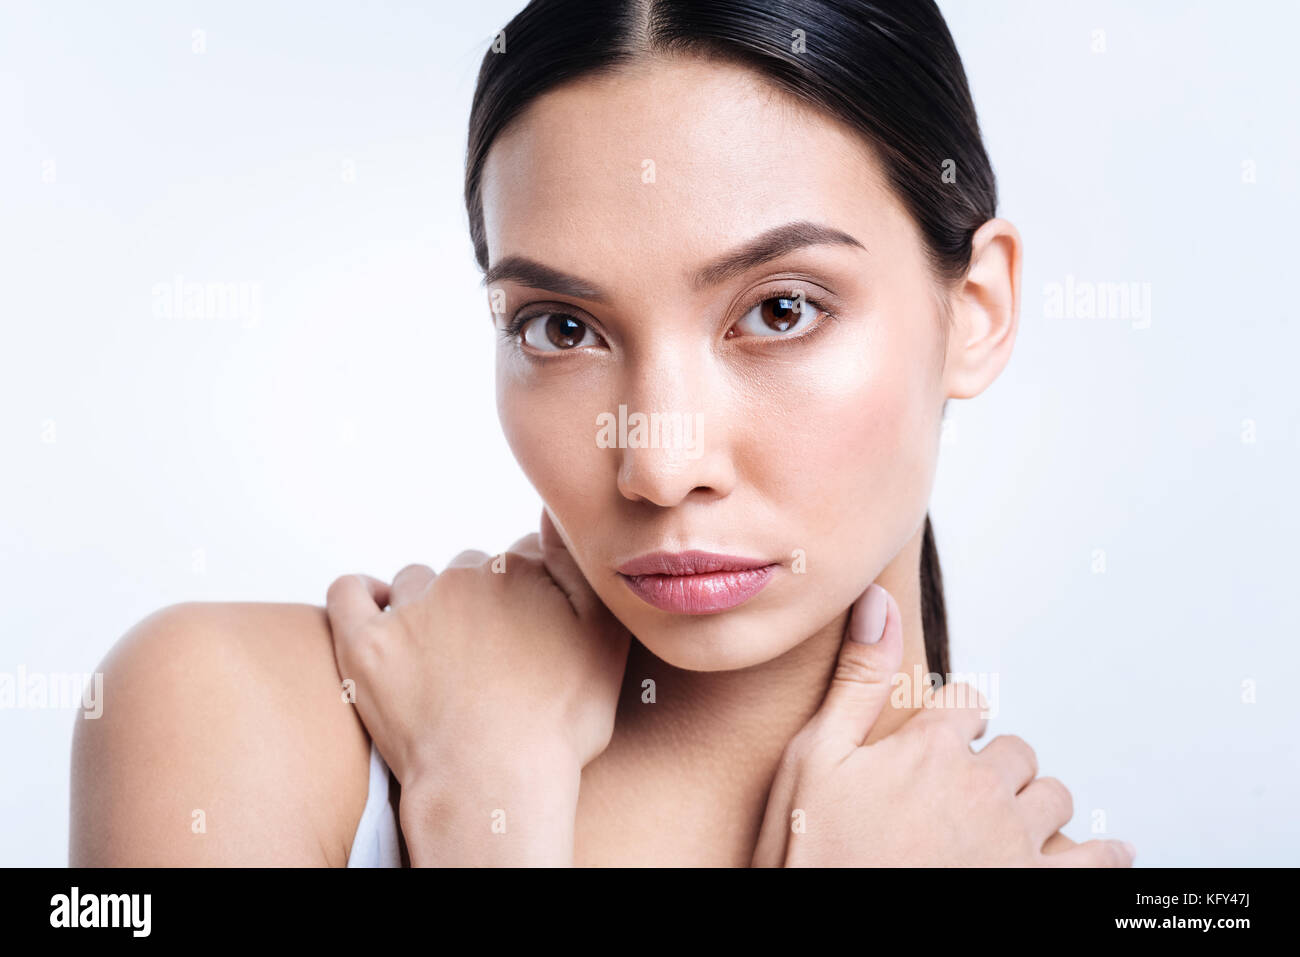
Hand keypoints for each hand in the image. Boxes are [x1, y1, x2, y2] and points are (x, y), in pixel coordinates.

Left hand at [325, 508, 630, 864]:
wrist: (493, 785)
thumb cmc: (557, 727)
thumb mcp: (605, 640)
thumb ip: (580, 569)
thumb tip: (554, 515)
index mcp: (523, 571)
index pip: (525, 557)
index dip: (533, 594)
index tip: (534, 632)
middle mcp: (465, 577)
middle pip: (472, 568)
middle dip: (481, 601)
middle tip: (489, 656)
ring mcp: (411, 608)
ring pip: (417, 581)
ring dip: (427, 605)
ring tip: (440, 656)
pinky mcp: (365, 644)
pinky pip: (349, 593)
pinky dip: (361, 596)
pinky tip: (377, 614)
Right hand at [751, 583, 1135, 866]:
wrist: (834, 934)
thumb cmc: (814, 856)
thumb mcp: (813, 759)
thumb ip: (856, 681)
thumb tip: (878, 601)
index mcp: (929, 748)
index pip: (968, 702)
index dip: (953, 719)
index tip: (942, 739)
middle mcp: (981, 788)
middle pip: (1015, 752)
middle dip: (992, 766)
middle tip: (962, 794)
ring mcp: (1014, 842)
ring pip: (1052, 798)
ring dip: (1032, 805)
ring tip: (1005, 825)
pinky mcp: (1036, 886)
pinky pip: (1096, 861)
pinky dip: (1103, 855)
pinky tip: (1102, 854)